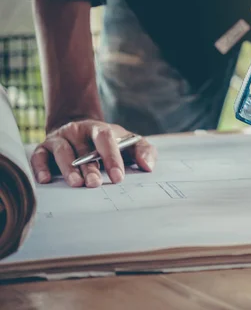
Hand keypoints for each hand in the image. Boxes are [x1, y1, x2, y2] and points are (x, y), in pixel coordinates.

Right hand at [31, 120, 156, 187]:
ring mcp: (60, 138)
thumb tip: (148, 166)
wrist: (81, 131)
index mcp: (99, 129)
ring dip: (68, 168)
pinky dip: (41, 167)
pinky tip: (47, 179)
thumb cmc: (110, 142)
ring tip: (76, 183)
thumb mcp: (130, 143)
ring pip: (62, 151)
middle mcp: (77, 131)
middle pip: (83, 149)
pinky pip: (39, 156)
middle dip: (89, 167)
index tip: (118, 177)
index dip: (112, 157)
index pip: (105, 139)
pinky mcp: (43, 148)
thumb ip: (144, 151)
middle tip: (95, 184)